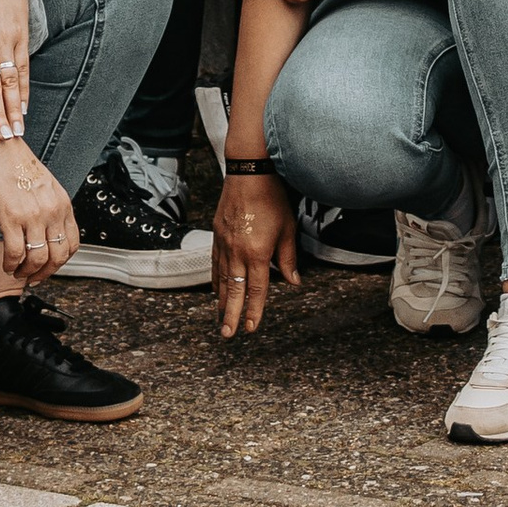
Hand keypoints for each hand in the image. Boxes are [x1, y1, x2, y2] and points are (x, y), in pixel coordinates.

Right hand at [0, 134, 76, 284]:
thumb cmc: (19, 167)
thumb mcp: (47, 187)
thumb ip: (52, 209)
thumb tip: (50, 234)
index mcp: (63, 204)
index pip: (72, 244)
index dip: (61, 263)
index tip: (49, 268)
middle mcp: (52, 211)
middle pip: (57, 257)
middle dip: (45, 273)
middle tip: (32, 277)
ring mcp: (33, 215)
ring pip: (38, 259)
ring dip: (27, 272)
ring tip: (17, 272)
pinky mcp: (12, 217)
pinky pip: (15, 253)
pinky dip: (11, 265)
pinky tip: (7, 264)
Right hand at [214, 168, 300, 336]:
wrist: (249, 171)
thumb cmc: (272, 199)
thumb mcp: (288, 229)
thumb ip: (288, 258)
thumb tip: (293, 282)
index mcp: (257, 253)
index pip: (257, 290)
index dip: (255, 310)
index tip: (251, 328)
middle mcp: (237, 252)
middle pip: (234, 290)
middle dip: (230, 314)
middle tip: (227, 334)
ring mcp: (224, 243)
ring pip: (221, 279)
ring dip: (221, 300)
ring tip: (220, 318)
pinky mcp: (217, 234)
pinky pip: (215, 263)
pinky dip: (215, 279)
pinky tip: (216, 289)